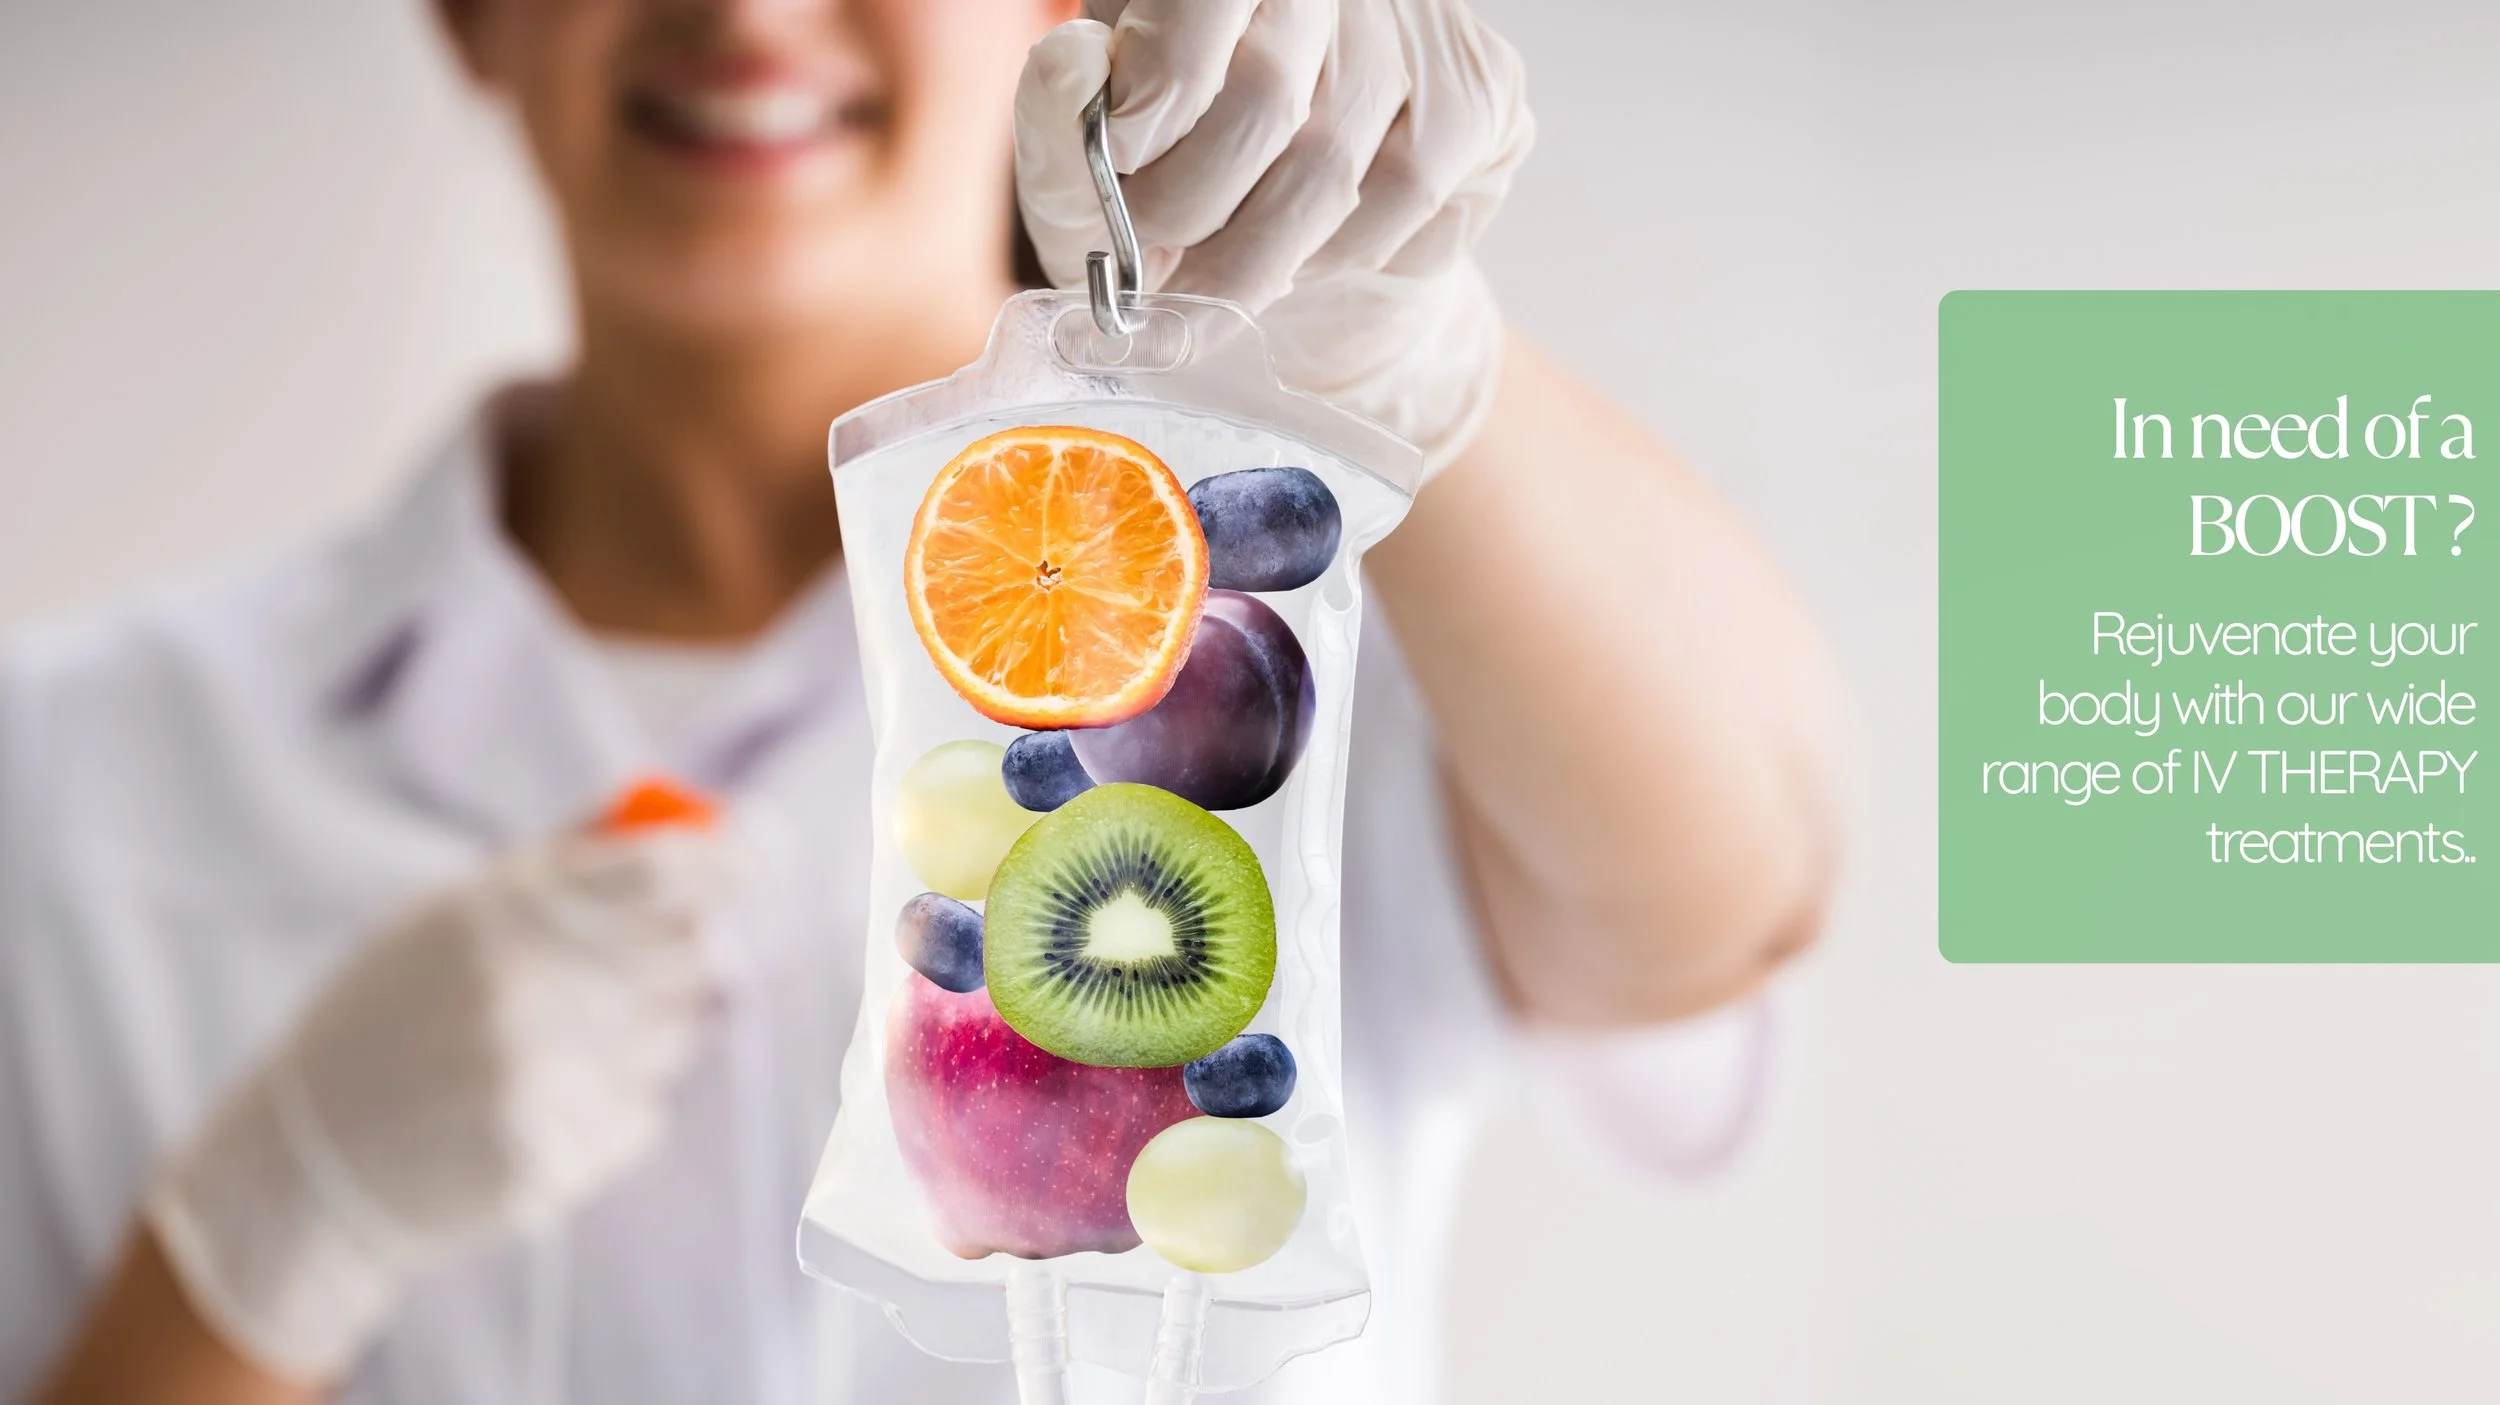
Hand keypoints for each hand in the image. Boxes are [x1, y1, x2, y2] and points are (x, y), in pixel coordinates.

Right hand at [143, 828, 742, 1382]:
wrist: (306, 1164)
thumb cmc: (387, 1016)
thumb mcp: (448, 914)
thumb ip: (568, 863)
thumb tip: (691, 818)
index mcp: (494, 918)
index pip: (657, 874)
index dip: (720, 861)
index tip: (746, 857)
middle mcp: (524, 997)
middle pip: (685, 955)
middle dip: (679, 950)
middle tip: (625, 963)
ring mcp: (539, 1086)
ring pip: (673, 1038)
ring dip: (645, 1031)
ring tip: (554, 1042)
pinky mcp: (552, 1162)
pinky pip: (643, 1112)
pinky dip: (614, 1103)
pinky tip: (539, 1103)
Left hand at [1015, 0, 1533, 471]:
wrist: (1302, 237)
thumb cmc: (1179, 176)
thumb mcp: (1089, 147)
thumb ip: (1061, 115)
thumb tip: (1076, 72)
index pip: (1200, 6)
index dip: (1147, 101)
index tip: (1115, 166)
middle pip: (1264, 103)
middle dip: (1185, 211)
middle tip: (1146, 264)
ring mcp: (1424, 29)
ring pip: (1331, 171)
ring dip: (1253, 261)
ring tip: (1211, 277)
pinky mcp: (1484, 99)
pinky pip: (1404, 207)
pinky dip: (1335, 258)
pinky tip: (1307, 252)